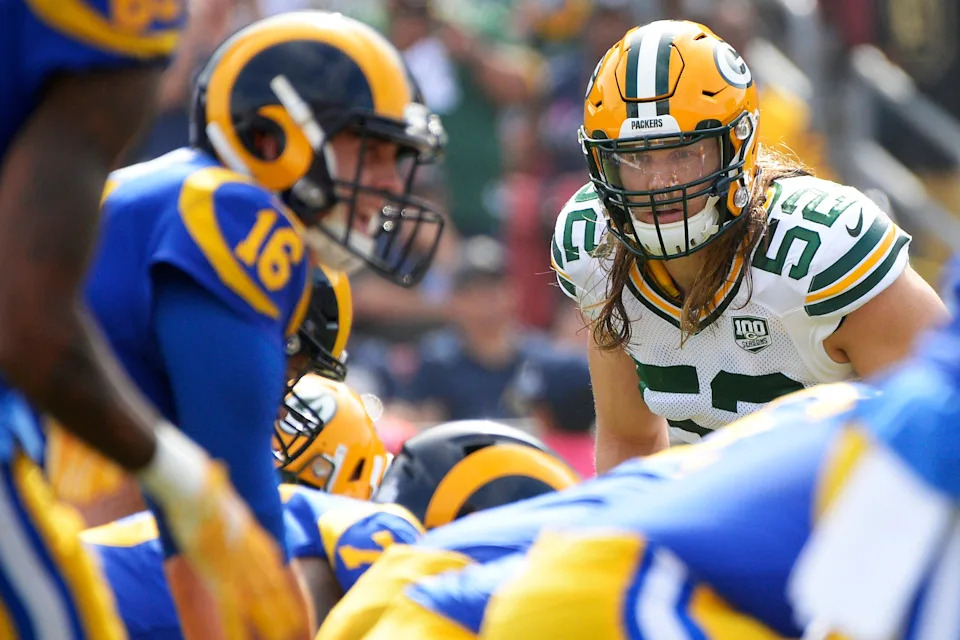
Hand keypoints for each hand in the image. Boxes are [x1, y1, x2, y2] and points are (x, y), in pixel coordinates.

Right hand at [140, 424, 307, 639]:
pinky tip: (241, 631)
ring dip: (268, 614)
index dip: (278, 577)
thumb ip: (221, 490)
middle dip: (281, 603)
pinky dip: (236, 617)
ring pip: (256, 591)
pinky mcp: (215, 563)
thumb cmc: (197, 478)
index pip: (268, 557)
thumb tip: (221, 472)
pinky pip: (229, 596)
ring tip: (282, 633)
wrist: (189, 479)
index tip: (288, 593)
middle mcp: (245, 543)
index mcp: (245, 527)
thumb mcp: (214, 485)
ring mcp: (232, 554)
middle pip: (268, 579)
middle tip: (295, 624)